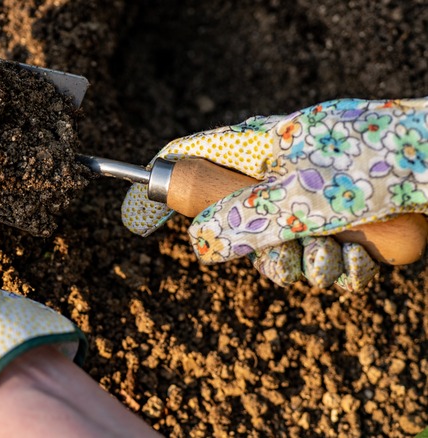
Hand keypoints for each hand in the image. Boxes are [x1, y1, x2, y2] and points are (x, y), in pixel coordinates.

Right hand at [122, 97, 427, 289]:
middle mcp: (278, 177)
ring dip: (306, 265)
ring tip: (335, 248)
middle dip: (257, 253)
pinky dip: (339, 271)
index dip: (158, 187)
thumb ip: (240, 222)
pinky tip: (359, 256)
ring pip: (277, 256)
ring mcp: (310, 205)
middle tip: (282, 248)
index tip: (135, 220)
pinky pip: (319, 267)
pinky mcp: (341, 231)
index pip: (188, 156)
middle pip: (230, 225)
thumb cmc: (381, 162)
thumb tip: (197, 244)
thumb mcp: (300, 194)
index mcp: (258, 147)